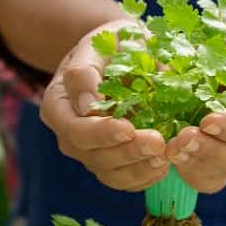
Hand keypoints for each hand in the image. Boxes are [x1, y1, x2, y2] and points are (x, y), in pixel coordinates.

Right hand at [39, 19, 170, 191]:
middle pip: (92, 155)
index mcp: (58, 104)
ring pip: (109, 174)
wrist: (126, 54)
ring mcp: (90, 152)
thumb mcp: (99, 44)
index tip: (128, 128)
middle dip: (127, 152)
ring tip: (166, 154)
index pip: (73, 128)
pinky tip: (166, 163)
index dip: (100, 133)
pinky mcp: (112, 164)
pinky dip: (147, 176)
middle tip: (158, 142)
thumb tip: (88, 105)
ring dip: (139, 168)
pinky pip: (126, 181)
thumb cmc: (113, 44)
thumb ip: (87, 71)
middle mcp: (69, 134)